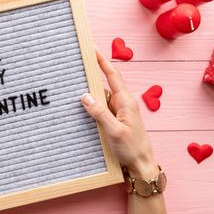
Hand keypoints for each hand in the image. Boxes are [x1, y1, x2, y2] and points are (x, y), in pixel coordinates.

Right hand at [81, 51, 157, 178]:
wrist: (142, 165)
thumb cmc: (133, 148)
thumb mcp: (115, 131)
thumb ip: (100, 113)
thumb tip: (85, 96)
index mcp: (125, 101)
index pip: (112, 75)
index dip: (102, 60)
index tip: (92, 49)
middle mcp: (122, 103)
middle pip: (104, 82)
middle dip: (91, 73)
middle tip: (76, 65)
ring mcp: (118, 111)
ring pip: (100, 96)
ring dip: (89, 92)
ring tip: (72, 87)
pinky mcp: (114, 120)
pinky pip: (100, 108)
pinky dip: (91, 105)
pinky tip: (80, 108)